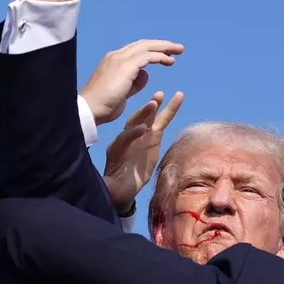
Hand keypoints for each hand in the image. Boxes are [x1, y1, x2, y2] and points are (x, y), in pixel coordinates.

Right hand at [79, 40, 184, 125]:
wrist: (90, 110)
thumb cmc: (103, 106)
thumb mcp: (122, 92)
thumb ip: (134, 83)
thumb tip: (145, 75)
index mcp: (113, 61)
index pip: (136, 50)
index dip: (152, 50)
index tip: (166, 55)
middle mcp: (116, 56)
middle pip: (143, 44)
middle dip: (161, 45)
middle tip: (177, 48)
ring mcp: (120, 59)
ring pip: (147, 47)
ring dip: (164, 48)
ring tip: (178, 51)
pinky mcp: (126, 66)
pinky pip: (148, 57)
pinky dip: (160, 57)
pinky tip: (170, 62)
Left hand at [104, 91, 183, 212]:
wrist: (124, 186)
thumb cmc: (116, 186)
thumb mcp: (109, 186)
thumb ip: (108, 185)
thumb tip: (105, 188)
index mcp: (117, 148)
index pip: (125, 138)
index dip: (132, 134)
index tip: (142, 131)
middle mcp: (129, 137)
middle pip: (136, 122)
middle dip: (144, 113)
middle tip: (153, 103)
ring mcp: (142, 135)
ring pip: (149, 118)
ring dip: (155, 105)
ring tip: (162, 94)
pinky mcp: (154, 137)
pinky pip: (163, 121)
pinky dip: (169, 109)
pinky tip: (178, 97)